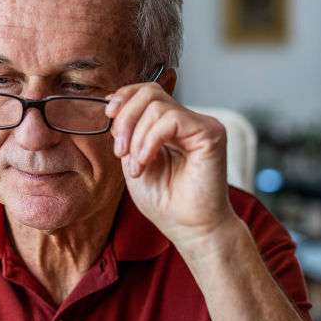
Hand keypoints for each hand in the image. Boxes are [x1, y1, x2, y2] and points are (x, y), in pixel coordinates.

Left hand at [106, 83, 239, 259]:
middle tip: (119, 150)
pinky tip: (146, 161)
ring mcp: (201, 125)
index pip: (147, 92)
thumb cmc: (165, 202)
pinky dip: (151, 140)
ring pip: (157, 106)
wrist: (189, 228)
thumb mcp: (134, 160)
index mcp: (170, 125)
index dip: (124, 97)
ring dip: (137, 138)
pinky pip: (172, 120)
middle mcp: (188, 120)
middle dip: (126, 118)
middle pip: (150, 92)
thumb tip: (112, 103)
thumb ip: (128, 132)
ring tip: (137, 166)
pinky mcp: (211, 133)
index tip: (109, 117)